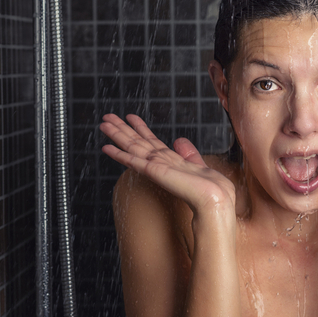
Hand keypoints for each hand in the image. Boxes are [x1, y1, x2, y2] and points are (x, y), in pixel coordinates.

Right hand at [100, 114, 235, 214]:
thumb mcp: (198, 163)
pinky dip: (120, 154)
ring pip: (132, 147)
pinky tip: (107, 148)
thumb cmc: (210, 188)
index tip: (130, 117)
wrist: (213, 199)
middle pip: (137, 142)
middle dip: (122, 129)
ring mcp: (155, 167)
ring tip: (103, 124)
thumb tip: (179, 141)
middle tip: (106, 118)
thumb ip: (187, 152)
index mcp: (170, 160)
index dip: (140, 128)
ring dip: (117, 136)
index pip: (151, 140)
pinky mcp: (154, 171)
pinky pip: (133, 161)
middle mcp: (160, 162)